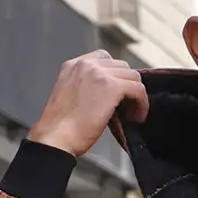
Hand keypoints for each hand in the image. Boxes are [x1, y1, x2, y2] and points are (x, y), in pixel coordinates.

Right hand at [27, 50, 149, 155]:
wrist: (55, 138)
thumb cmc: (60, 129)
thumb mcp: (71, 98)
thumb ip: (88, 89)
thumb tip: (110, 97)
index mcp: (73, 65)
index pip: (104, 59)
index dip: (115, 77)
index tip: (118, 95)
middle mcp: (86, 64)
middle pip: (121, 66)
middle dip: (126, 86)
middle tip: (126, 107)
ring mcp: (99, 73)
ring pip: (132, 76)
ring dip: (135, 95)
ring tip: (131, 114)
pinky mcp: (111, 87)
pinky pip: (138, 90)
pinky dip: (142, 104)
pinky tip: (136, 118)